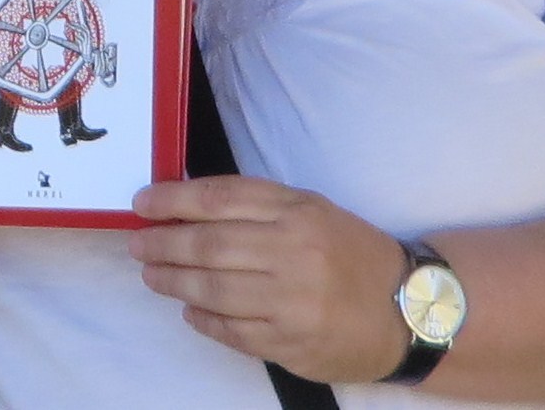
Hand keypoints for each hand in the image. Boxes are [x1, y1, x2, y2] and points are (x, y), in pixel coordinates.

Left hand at [130, 176, 411, 383]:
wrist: (407, 311)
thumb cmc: (351, 253)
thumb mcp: (312, 211)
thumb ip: (257, 206)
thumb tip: (188, 206)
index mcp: (297, 213)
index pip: (219, 199)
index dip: (173, 200)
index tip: (142, 204)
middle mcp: (293, 254)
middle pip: (208, 245)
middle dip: (163, 244)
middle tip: (137, 244)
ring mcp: (292, 303)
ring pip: (213, 290)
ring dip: (172, 281)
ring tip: (151, 274)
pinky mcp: (291, 345)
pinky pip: (231, 331)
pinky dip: (203, 319)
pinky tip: (188, 308)